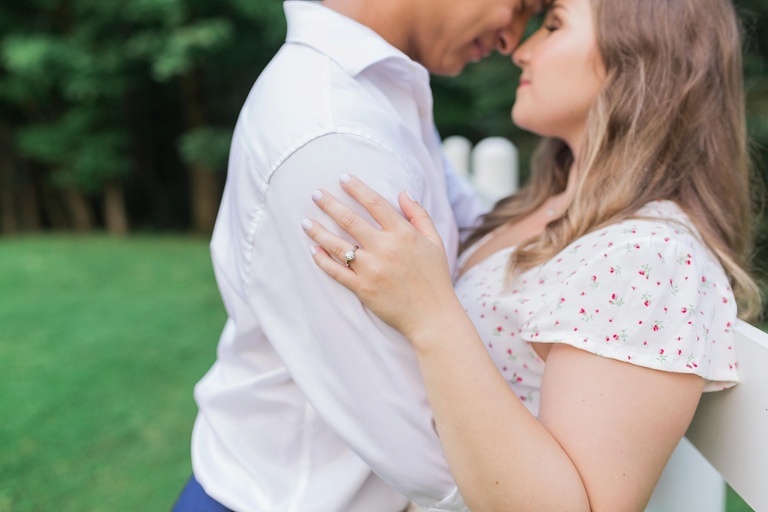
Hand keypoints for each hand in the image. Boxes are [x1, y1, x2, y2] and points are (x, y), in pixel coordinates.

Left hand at [303, 174, 462, 343]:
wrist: (432, 316)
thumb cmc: (435, 277)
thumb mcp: (435, 241)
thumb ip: (418, 215)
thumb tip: (402, 192)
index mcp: (403, 234)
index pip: (375, 203)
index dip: (357, 188)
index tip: (342, 177)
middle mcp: (384, 248)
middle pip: (350, 220)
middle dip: (329, 204)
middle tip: (314, 193)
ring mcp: (371, 269)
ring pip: (338, 245)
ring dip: (318, 232)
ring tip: (305, 222)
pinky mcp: (362, 289)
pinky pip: (336, 272)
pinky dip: (323, 261)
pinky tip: (314, 251)